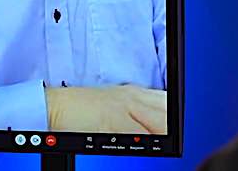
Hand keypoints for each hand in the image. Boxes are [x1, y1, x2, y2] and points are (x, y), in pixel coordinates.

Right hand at [45, 85, 166, 133]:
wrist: (58, 105)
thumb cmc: (82, 108)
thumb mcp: (114, 104)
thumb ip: (133, 111)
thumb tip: (150, 127)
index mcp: (134, 92)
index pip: (165, 99)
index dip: (175, 113)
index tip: (180, 124)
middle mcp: (132, 97)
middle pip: (165, 110)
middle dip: (173, 125)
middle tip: (177, 137)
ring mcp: (123, 106)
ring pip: (156, 120)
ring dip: (163, 132)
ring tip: (168, 142)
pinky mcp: (112, 117)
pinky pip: (135, 131)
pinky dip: (144, 139)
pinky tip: (147, 144)